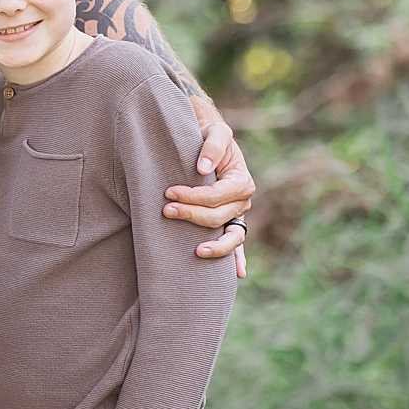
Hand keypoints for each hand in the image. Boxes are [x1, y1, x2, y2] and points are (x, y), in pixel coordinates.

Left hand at [164, 121, 253, 277]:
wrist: (207, 141)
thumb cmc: (208, 136)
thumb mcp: (215, 132)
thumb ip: (212, 146)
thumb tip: (202, 168)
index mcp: (241, 181)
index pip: (217, 196)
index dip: (194, 196)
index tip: (169, 193)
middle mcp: (242, 201)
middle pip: (218, 217)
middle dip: (191, 215)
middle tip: (165, 210)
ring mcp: (236, 216)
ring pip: (230, 237)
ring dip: (214, 246)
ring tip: (196, 252)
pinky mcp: (229, 223)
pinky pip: (236, 245)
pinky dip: (237, 259)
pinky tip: (237, 275)